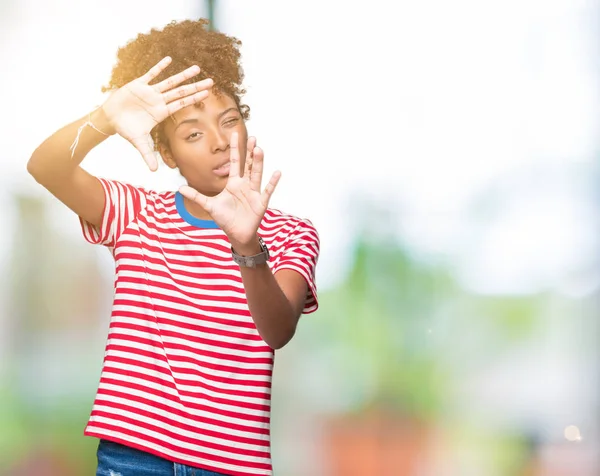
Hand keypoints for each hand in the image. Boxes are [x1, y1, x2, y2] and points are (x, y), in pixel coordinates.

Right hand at [101, 56, 212, 170]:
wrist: (110, 118)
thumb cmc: (126, 129)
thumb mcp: (138, 143)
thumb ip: (147, 155)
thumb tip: (154, 171)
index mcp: (161, 113)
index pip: (181, 104)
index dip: (194, 99)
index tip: (207, 94)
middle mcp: (159, 101)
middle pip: (181, 92)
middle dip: (196, 86)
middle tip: (212, 80)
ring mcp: (150, 92)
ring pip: (169, 81)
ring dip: (183, 75)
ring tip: (197, 68)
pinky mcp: (138, 85)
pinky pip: (150, 74)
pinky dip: (159, 67)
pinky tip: (169, 59)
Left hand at [179, 133, 280, 249]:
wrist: (236, 234)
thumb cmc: (226, 218)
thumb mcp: (209, 205)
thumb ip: (196, 196)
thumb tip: (179, 188)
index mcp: (233, 183)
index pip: (234, 162)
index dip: (234, 149)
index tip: (234, 134)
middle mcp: (245, 185)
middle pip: (248, 165)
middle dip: (249, 152)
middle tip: (252, 137)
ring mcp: (254, 192)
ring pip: (256, 174)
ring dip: (258, 162)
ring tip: (259, 149)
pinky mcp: (260, 202)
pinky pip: (267, 190)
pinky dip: (272, 182)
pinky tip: (277, 172)